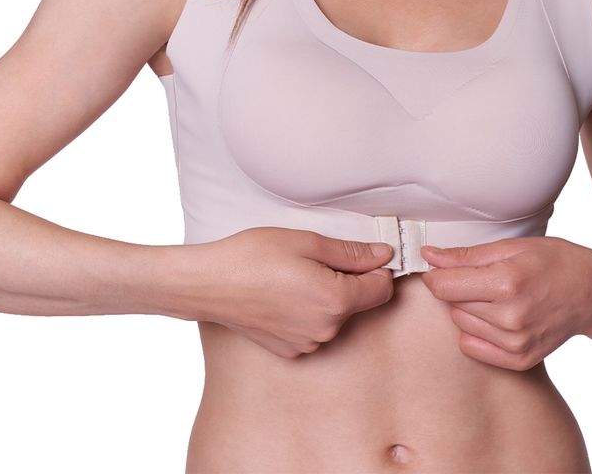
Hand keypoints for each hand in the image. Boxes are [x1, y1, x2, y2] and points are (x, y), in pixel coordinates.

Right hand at [173, 227, 394, 358]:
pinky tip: (283, 294)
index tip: (362, 253)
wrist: (208, 284)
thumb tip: (383, 255)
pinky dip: (307, 311)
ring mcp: (307, 343)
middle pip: (359, 302)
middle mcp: (326, 329)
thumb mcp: (307, 242)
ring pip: (335, 315)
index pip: (382, 288)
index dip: (377, 267)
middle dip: (348, 279)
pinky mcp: (289, 350)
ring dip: (327, 295)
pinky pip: (314, 327)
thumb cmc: (252, 256)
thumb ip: (351, 252)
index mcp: (335, 301)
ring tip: (294, 275)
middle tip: (315, 258)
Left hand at [419, 236, 591, 370]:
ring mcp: (516, 343)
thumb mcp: (511, 246)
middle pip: (451, 305)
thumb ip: (466, 255)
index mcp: (506, 283)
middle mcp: (510, 317)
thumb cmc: (554, 262)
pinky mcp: (520, 360)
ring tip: (495, 296)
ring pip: (461, 324)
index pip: (443, 286)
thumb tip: (428, 256)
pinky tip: (496, 317)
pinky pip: (473, 347)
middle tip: (483, 278)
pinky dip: (477, 332)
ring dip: (468, 309)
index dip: (436, 274)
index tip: (440, 267)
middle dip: (458, 289)